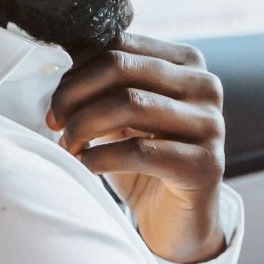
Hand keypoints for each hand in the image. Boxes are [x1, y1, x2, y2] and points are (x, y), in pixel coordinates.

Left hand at [47, 33, 226, 263]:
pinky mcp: (205, 164)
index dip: (78, 69)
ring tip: (67, 145)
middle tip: (53, 120)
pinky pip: (140, 152)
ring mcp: (210, 125)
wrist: (177, 219)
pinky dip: (101, 156)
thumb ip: (104, 83)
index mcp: (187, 62)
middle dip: (75, 93)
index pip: (121, 44)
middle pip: (123, 67)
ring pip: (130, 104)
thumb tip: (57, 56)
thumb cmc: (146, 160)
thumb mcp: (123, 114)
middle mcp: (205, 86)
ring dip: (84, 125)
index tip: (55, 98)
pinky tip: (84, 165)